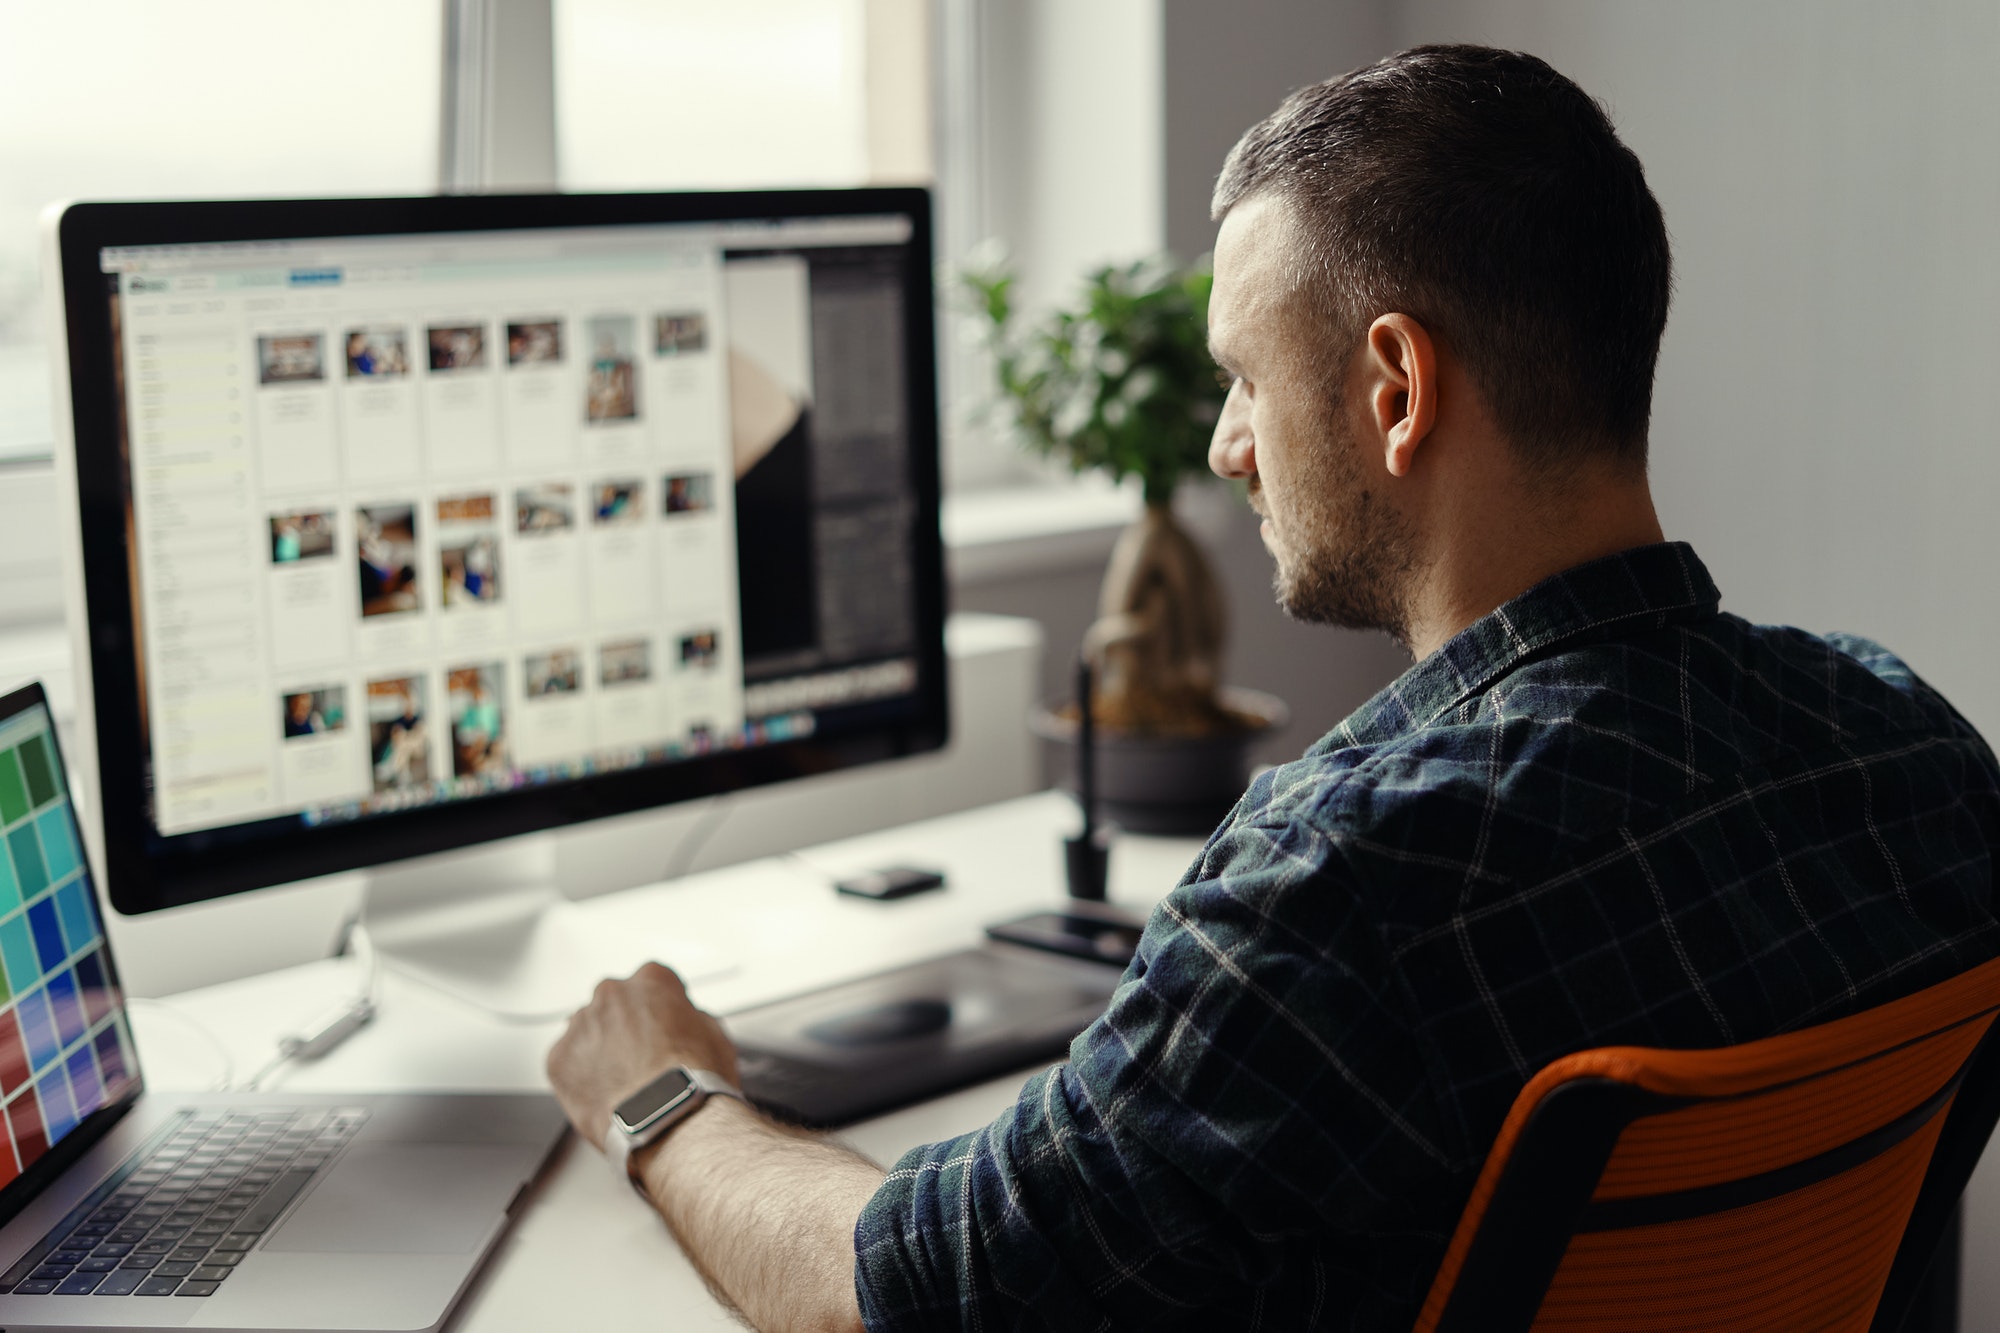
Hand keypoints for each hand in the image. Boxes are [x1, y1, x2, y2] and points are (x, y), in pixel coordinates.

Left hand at [546, 962, 741, 1151]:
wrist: (666, 1120)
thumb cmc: (692, 1082)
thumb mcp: (715, 1035)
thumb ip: (691, 1018)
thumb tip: (685, 1024)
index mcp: (651, 981)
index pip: (652, 981)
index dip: (659, 1007)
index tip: (663, 1026)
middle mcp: (612, 995)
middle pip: (614, 1003)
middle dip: (625, 1025)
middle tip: (642, 1057)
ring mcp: (581, 1025)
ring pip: (588, 1031)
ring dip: (601, 1049)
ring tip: (624, 1082)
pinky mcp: (559, 1059)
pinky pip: (567, 1062)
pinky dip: (581, 1076)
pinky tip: (606, 1094)